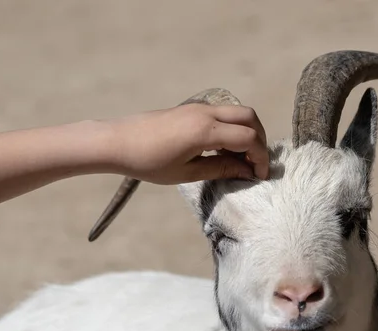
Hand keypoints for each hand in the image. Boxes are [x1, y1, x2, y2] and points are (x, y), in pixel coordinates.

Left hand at [102, 103, 269, 183]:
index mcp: (205, 130)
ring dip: (246, 132)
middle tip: (255, 163)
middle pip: (249, 117)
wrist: (117, 142)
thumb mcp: (186, 173)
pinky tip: (222, 149)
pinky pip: (222, 114)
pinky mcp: (191, 109)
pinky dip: (232, 128)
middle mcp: (206, 112)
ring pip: (237, 112)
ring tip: (240, 159)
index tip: (259, 176)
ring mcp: (198, 107)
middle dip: (259, 139)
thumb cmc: (148, 162)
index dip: (260, 157)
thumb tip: (246, 171)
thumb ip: (220, 168)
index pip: (248, 138)